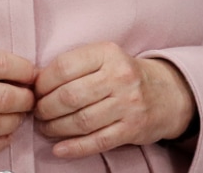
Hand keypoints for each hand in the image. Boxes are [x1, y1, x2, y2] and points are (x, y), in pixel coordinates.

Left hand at [33, 42, 196, 157]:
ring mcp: (128, 104)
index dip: (43, 83)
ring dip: (55, 129)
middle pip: (69, 96)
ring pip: (81, 121)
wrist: (166, 93)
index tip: (36, 92)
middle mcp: (120, 76)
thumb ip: (74, 66)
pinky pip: (97, 141)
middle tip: (38, 114)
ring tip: (46, 129)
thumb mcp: (104, 58)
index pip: (64, 67)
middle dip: (45, 109)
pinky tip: (59, 149)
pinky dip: (74, 148)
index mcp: (108, 53)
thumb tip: (35, 84)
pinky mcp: (132, 128)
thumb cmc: (123, 75)